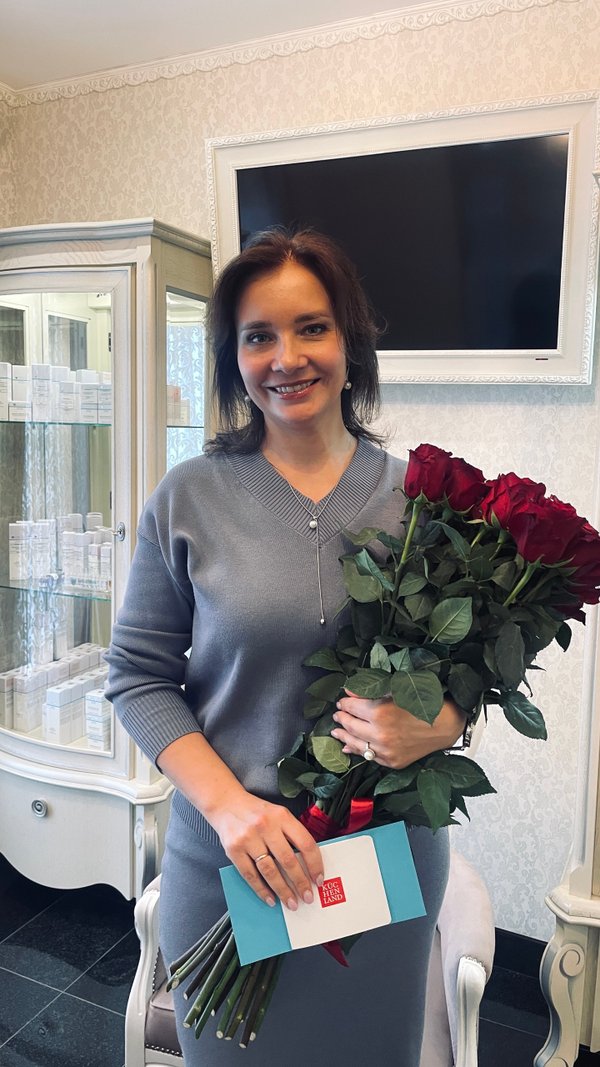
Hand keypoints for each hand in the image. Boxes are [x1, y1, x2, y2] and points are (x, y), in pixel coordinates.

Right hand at [208, 792, 323, 911]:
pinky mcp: (234, 850)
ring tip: (291, 902)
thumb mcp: (278, 814)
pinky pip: (250, 875)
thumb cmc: (256, 812)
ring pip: (270, 871)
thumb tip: (307, 864)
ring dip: (283, 890)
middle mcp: (266, 826)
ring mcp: (248, 838)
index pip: (305, 843)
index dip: (315, 864)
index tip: (319, 879)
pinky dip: (262, 890)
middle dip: (300, 882)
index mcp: (282, 816)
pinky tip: (270, 898)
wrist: (226, 803)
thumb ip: (291, 834)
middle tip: (307, 896)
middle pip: (288, 860)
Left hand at [331, 690, 466, 768]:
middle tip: (337, 715)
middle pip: (351, 726)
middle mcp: (381, 734)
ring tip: (337, 732)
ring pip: (356, 745)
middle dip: (342, 719)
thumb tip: (349, 692)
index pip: (352, 707)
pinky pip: (369, 757)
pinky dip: (357, 752)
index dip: (345, 703)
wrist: (445, 726)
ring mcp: (386, 751)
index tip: (342, 701)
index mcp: (381, 713)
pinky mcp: (392, 762)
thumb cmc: (423, 704)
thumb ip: (370, 692)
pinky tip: (350, 748)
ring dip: (344, 737)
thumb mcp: (395, 691)